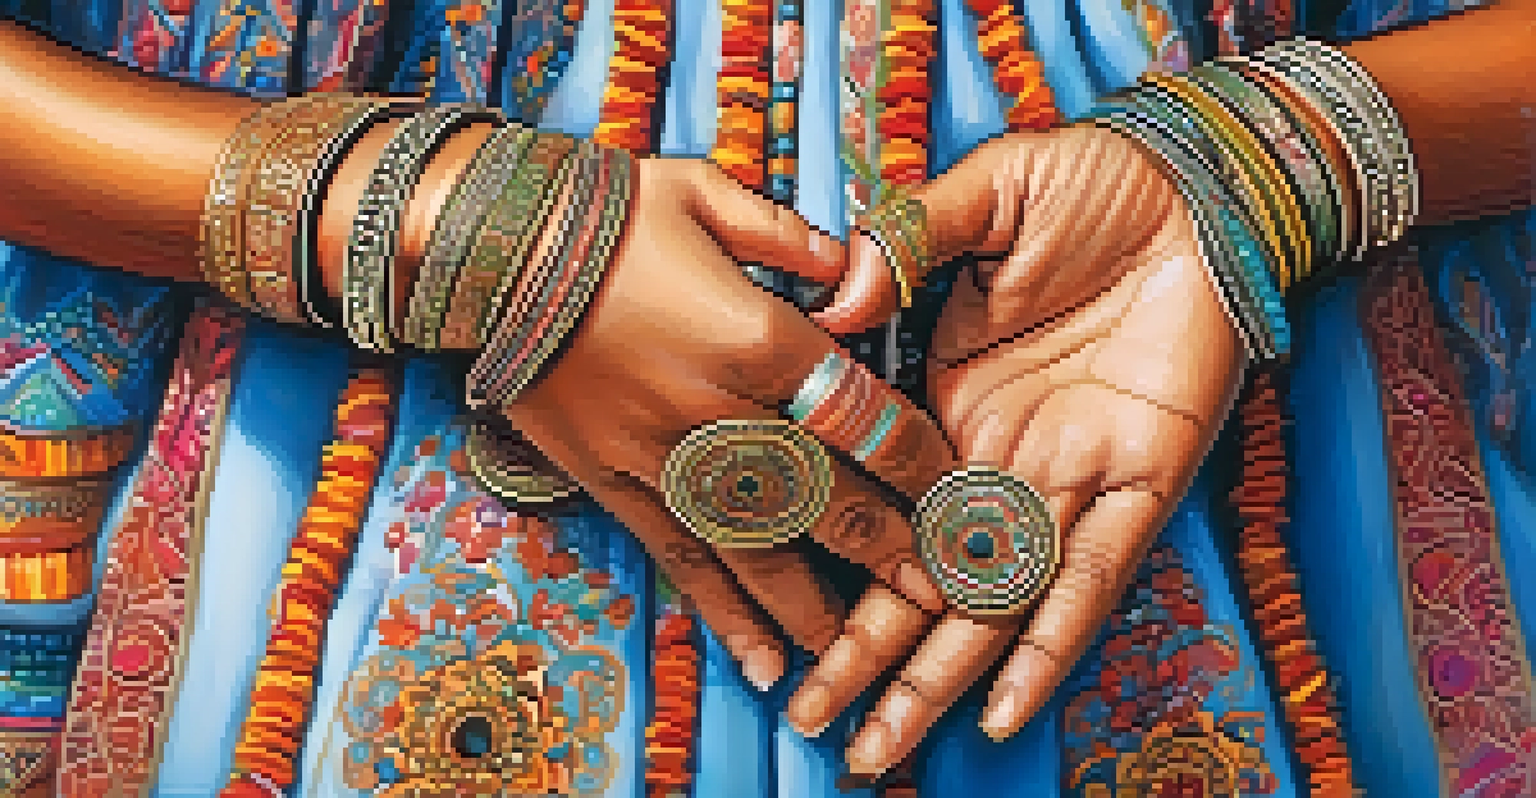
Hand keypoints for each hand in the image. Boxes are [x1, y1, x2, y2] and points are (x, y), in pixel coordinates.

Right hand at [504, 158, 956, 688]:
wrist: (488, 247)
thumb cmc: (604, 211)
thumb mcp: (706, 193)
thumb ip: (790, 238)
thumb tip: (853, 270)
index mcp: (756, 337)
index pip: (862, 414)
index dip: (915, 461)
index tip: (955, 495)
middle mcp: (720, 412)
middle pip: (824, 496)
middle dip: (887, 549)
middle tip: (939, 592)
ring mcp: (664, 457)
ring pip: (758, 549)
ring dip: (813, 605)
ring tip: (857, 654)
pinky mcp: (613, 481)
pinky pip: (679, 558)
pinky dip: (722, 613)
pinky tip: (760, 661)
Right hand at [787, 124, 1246, 773]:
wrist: (1198, 177)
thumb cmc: (1087, 184)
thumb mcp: (982, 197)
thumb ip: (910, 239)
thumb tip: (839, 300)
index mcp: (949, 403)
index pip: (879, 507)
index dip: (833, 566)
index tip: (781, 624)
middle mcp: (1002, 456)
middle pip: (926, 580)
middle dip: (870, 657)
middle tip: (817, 726)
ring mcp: (1072, 476)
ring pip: (996, 598)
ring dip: (941, 674)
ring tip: (882, 743)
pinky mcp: (1147, 477)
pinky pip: (1097, 575)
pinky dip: (1051, 639)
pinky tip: (1009, 704)